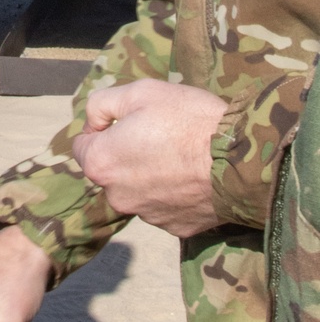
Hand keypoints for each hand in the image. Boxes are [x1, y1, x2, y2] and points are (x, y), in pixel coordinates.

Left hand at [70, 78, 226, 237]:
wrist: (240, 159)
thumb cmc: (188, 120)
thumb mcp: (140, 92)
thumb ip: (102, 104)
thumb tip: (94, 123)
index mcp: (101, 163)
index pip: (81, 146)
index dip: (101, 130)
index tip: (126, 122)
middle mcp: (116, 196)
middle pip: (110, 170)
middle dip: (125, 154)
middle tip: (158, 136)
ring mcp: (147, 216)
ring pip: (137, 190)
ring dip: (149, 176)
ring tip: (180, 156)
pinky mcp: (175, 228)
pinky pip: (164, 206)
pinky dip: (172, 193)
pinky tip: (193, 177)